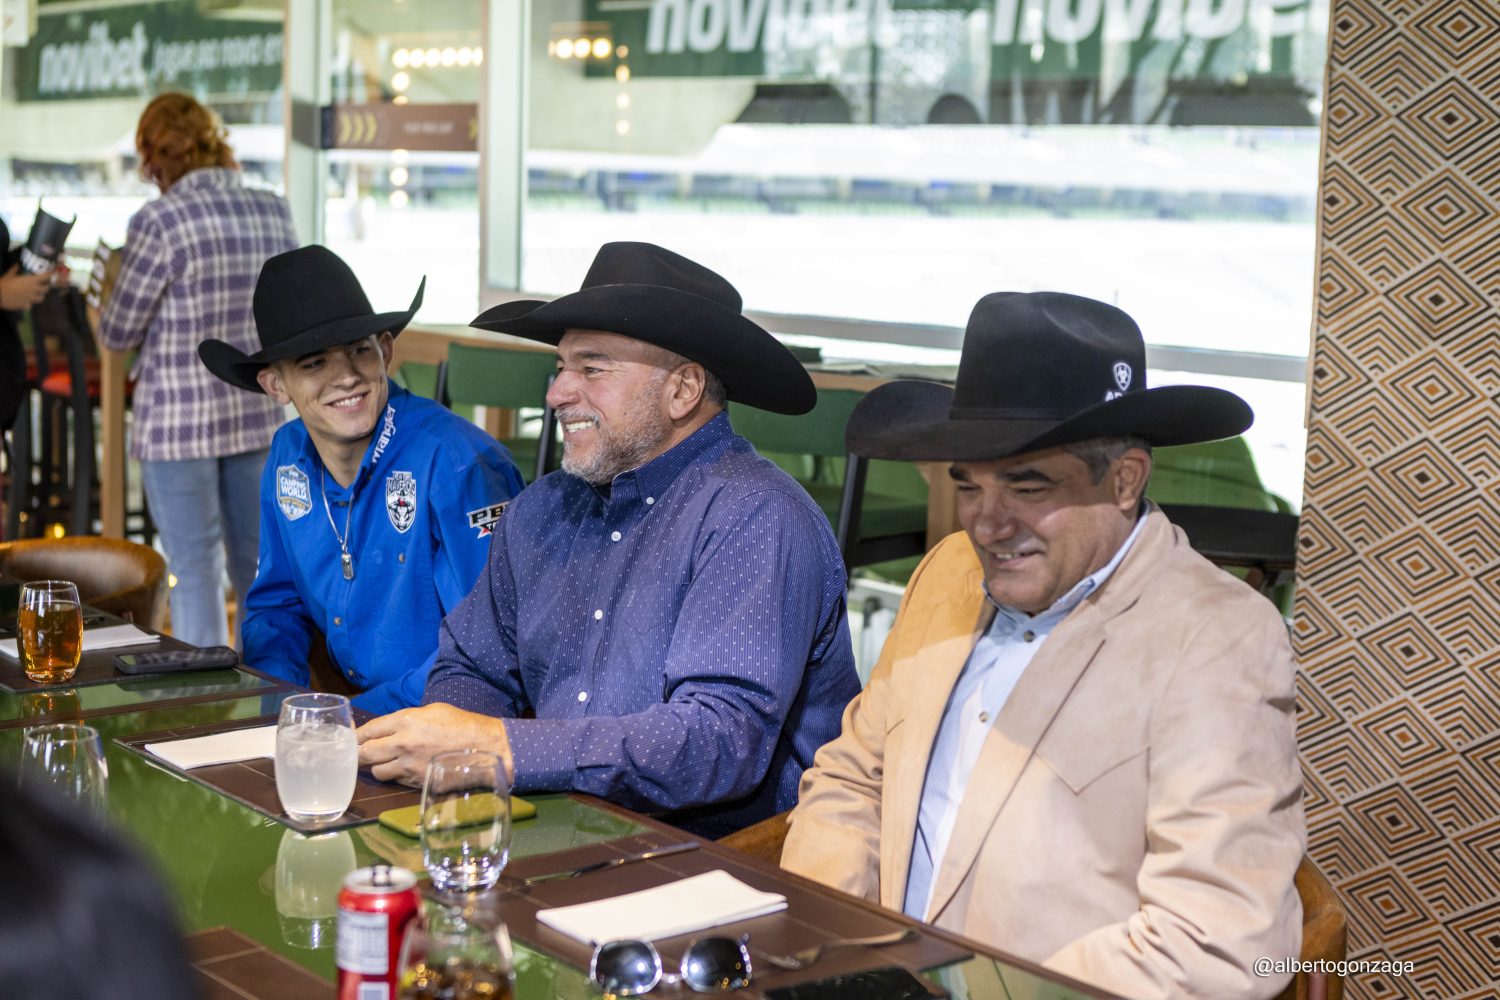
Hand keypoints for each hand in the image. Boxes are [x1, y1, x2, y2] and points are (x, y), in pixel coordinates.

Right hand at [0, 264, 49, 310]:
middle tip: (44, 285)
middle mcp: (33, 289)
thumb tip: (17, 265)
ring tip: (36, 294)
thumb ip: (14, 270)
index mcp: (30, 280)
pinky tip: (24, 301)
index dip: (50, 275)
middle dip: (45, 287)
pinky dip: (28, 303)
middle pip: (46, 289)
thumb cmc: (3, 284)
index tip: (52, 273)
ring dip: (39, 296)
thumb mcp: (9, 275)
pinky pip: (30, 305)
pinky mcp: (26, 305)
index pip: (45, 277)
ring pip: (40, 298)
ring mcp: (31, 298)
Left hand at [356, 703, 512, 786]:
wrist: (485, 748)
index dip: (355, 736)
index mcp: (405, 721)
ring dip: (377, 767)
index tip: (350, 739)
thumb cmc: (461, 725)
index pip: (368, 730)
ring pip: (377, 771)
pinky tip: (404, 769)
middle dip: (358, 754)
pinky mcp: (417, 782)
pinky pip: (396, 781)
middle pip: (364, 753)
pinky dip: (395, 776)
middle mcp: (402, 743)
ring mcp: (409, 765)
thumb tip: (388, 728)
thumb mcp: (432, 711)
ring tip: (385, 762)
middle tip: (356, 755)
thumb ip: (406, 720)